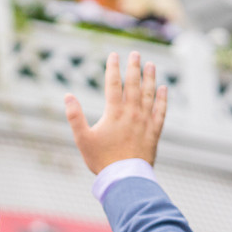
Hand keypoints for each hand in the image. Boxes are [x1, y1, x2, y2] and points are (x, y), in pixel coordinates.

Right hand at [64, 52, 167, 173]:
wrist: (126, 178)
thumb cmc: (101, 159)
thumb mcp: (82, 138)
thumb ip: (74, 116)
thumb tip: (67, 96)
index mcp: (114, 113)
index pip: (113, 85)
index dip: (113, 68)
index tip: (114, 55)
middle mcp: (132, 113)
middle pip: (134, 85)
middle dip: (134, 68)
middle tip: (135, 53)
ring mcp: (145, 121)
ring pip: (150, 94)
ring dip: (150, 78)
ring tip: (151, 65)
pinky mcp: (154, 131)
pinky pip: (161, 110)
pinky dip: (163, 98)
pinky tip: (164, 89)